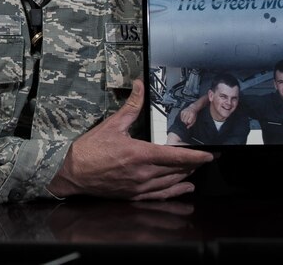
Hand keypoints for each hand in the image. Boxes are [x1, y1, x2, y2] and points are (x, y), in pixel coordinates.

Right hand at [47, 80, 213, 200]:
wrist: (72, 172)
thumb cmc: (90, 149)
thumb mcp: (112, 125)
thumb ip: (131, 106)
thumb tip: (139, 85)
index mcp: (139, 154)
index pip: (175, 156)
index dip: (195, 156)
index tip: (210, 155)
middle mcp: (143, 173)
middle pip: (177, 170)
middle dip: (194, 164)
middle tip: (206, 158)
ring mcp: (139, 187)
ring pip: (171, 182)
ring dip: (186, 175)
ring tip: (196, 168)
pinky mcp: (134, 195)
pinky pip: (160, 196)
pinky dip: (175, 192)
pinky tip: (186, 188)